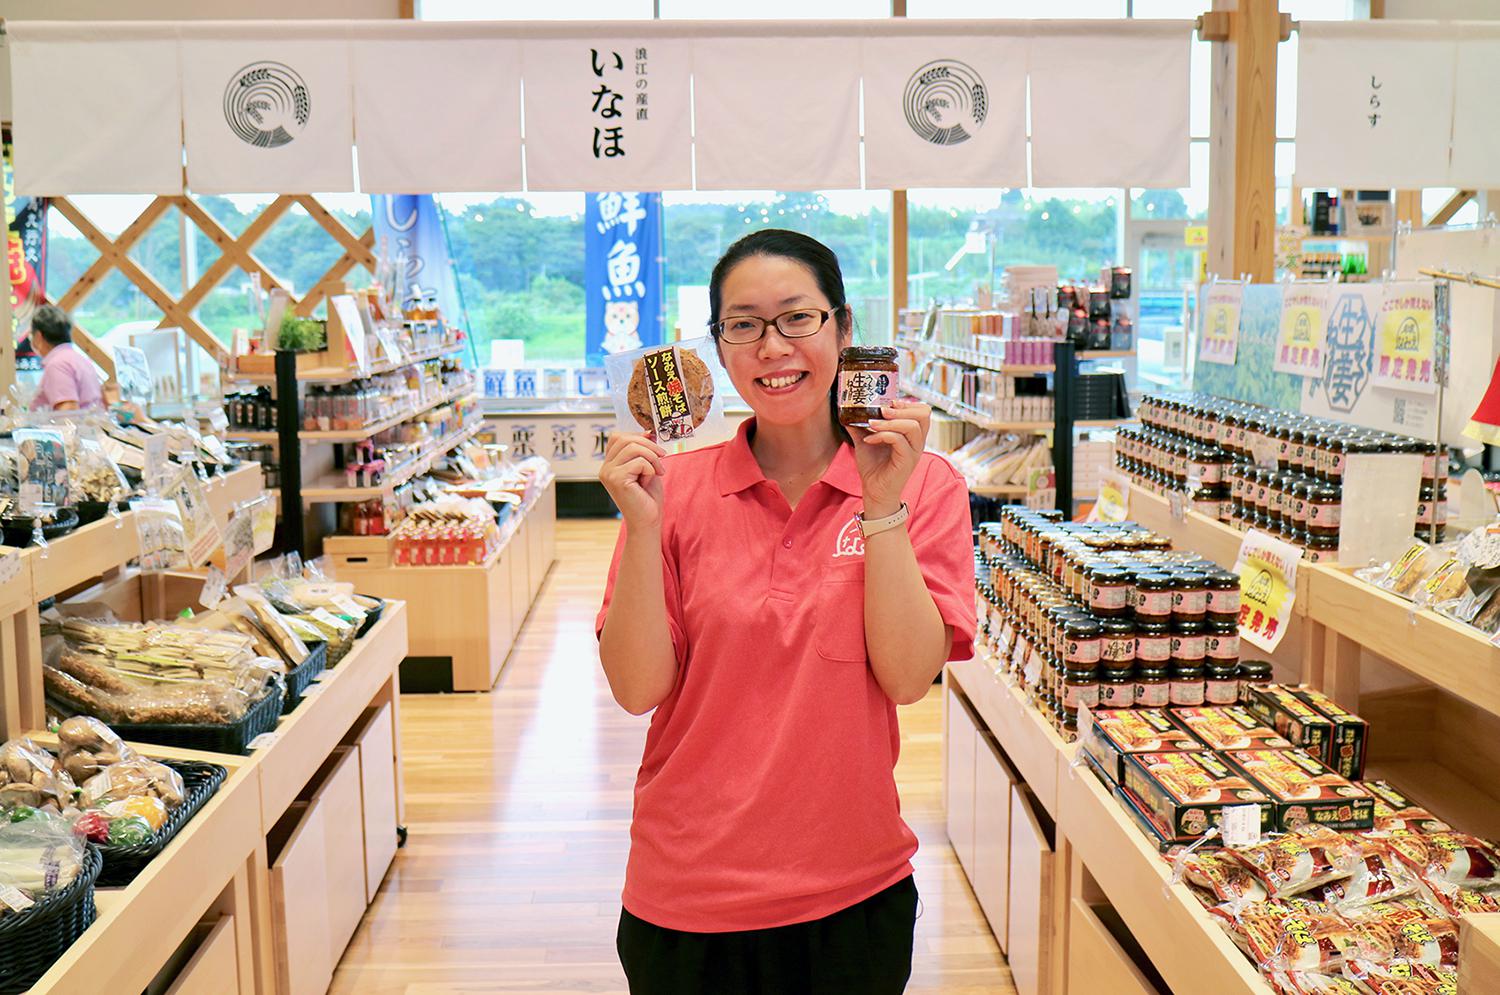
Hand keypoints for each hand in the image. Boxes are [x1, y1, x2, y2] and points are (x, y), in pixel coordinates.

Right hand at [599, 433, 666, 531]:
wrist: (648, 521)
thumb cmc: (648, 497)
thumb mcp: (646, 467)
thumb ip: (643, 450)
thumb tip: (648, 431)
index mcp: (610, 464)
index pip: (618, 437)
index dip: (638, 436)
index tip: (654, 445)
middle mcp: (605, 468)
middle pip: (625, 439)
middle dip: (648, 445)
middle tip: (662, 457)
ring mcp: (608, 473)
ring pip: (633, 448)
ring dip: (652, 458)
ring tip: (658, 471)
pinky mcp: (616, 479)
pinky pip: (639, 462)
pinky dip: (651, 469)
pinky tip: (649, 481)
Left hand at [851, 401, 929, 516]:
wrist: (874, 492)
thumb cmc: (873, 468)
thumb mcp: (866, 441)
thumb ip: (860, 426)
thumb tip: (848, 413)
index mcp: (912, 435)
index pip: (923, 412)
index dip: (909, 403)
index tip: (890, 402)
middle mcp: (917, 442)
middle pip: (923, 415)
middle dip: (901, 408)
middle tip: (882, 410)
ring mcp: (913, 452)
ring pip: (912, 426)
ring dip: (890, 421)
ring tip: (872, 423)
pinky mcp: (906, 461)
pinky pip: (899, 441)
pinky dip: (882, 435)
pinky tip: (869, 439)